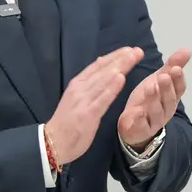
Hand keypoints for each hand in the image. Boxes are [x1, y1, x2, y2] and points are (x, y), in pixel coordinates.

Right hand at [46, 47, 143, 164]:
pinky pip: (102, 99)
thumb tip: (101, 63)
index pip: (98, 65)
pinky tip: (121, 78)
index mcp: (77, 84)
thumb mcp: (76, 97)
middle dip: (122, 59)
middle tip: (138, 51)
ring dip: (120, 67)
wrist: (52, 142)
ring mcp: (84, 101)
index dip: (114, 56)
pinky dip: (111, 88)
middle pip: (103, 70)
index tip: (129, 49)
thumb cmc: (67, 122)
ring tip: (133, 57)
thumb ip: (89, 82)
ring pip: (104, 80)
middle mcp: (80, 88)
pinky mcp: (88, 114)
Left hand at [118, 48, 190, 150]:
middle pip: (169, 99)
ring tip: (150, 88)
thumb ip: (172, 65)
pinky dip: (140, 120)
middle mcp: (166, 109)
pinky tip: (137, 112)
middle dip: (167, 88)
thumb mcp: (159, 79)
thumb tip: (188, 49)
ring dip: (154, 100)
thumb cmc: (149, 98)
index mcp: (172, 96)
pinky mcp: (141, 130)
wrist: (134, 125)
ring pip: (156, 111)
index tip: (176, 68)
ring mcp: (154, 121)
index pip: (179, 88)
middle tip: (164, 77)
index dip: (178, 79)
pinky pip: (142, 126)